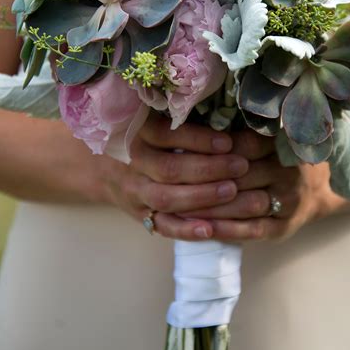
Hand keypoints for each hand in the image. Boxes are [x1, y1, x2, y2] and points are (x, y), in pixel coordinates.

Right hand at [99, 114, 247, 239]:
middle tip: (240, 166)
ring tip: (232, 191)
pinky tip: (209, 230)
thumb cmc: (146, 140)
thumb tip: (227, 119)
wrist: (109, 170)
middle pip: (169, 169)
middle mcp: (135, 163)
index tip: (227, 142)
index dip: (197, 139)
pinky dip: (186, 229)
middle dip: (208, 168)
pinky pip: (163, 226)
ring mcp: (137, 192)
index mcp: (138, 133)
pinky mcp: (143, 216)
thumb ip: (182, 121)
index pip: (165, 135)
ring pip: (166, 198)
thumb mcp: (154, 121)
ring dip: (202, 197)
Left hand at [181, 130, 349, 241]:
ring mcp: (287, 202)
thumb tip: (194, 121)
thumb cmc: (279, 158)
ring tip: (177, 207)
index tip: (181, 151)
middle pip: (239, 177)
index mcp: (280, 145)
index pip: (243, 145)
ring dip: (209, 208)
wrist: (319, 189)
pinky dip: (225, 230)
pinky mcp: (283, 228)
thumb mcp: (267, 140)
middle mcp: (287, 172)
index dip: (213, 150)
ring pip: (242, 205)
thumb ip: (238, 134)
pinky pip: (251, 230)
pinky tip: (201, 228)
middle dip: (203, 181)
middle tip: (169, 182)